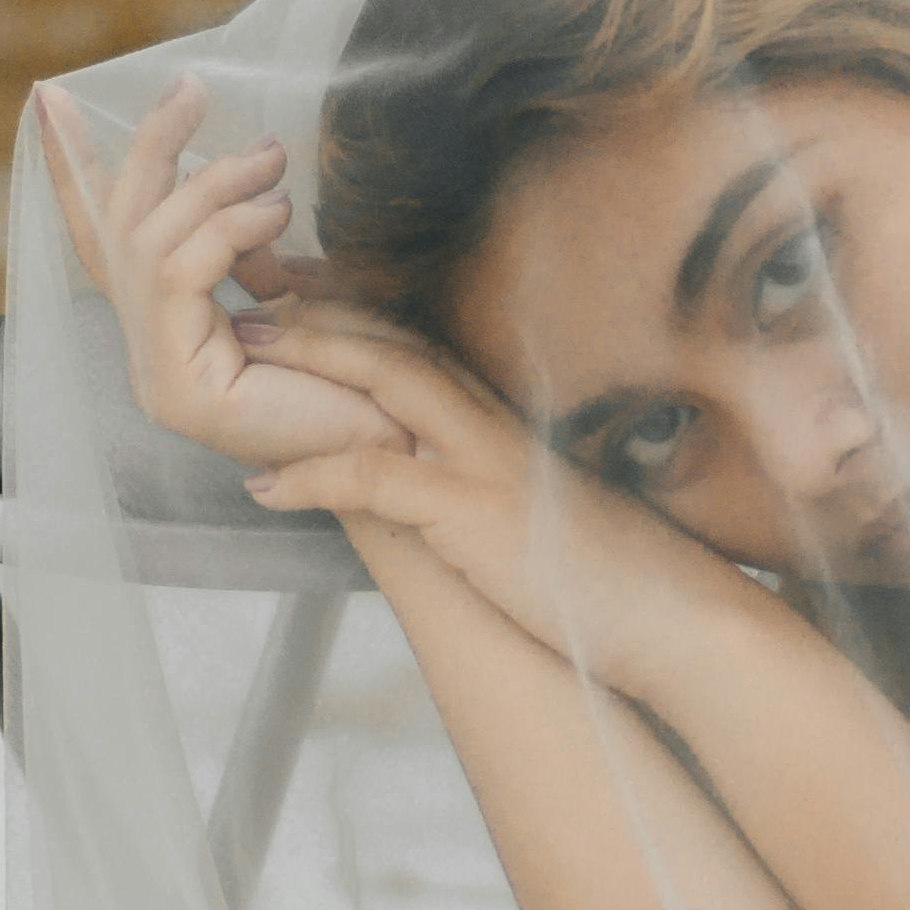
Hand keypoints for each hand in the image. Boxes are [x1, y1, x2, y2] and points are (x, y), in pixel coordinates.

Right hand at [38, 78, 399, 473]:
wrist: (396, 462)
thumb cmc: (360, 384)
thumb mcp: (297, 295)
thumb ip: (252, 250)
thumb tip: (243, 184)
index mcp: (168, 331)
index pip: (104, 242)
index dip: (72, 171)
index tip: (51, 99)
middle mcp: (149, 351)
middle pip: (118, 228)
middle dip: (148, 149)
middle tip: (189, 89)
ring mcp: (156, 373)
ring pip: (148, 242)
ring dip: (210, 185)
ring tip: (271, 160)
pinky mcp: (176, 386)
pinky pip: (178, 274)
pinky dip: (225, 229)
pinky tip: (274, 214)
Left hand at [239, 310, 774, 693]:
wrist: (671, 617)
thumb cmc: (609, 579)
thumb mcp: (537, 519)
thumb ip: (489, 491)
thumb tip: (447, 498)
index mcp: (504, 425)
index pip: (420, 348)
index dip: (355, 317)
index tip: (299, 295)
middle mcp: (492, 427)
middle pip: (393, 344)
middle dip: (317, 313)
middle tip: (246, 293)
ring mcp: (484, 464)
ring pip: (383, 385)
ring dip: (307, 362)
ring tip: (238, 351)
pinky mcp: (475, 513)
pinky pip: (377, 478)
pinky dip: (313, 477)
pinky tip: (264, 486)